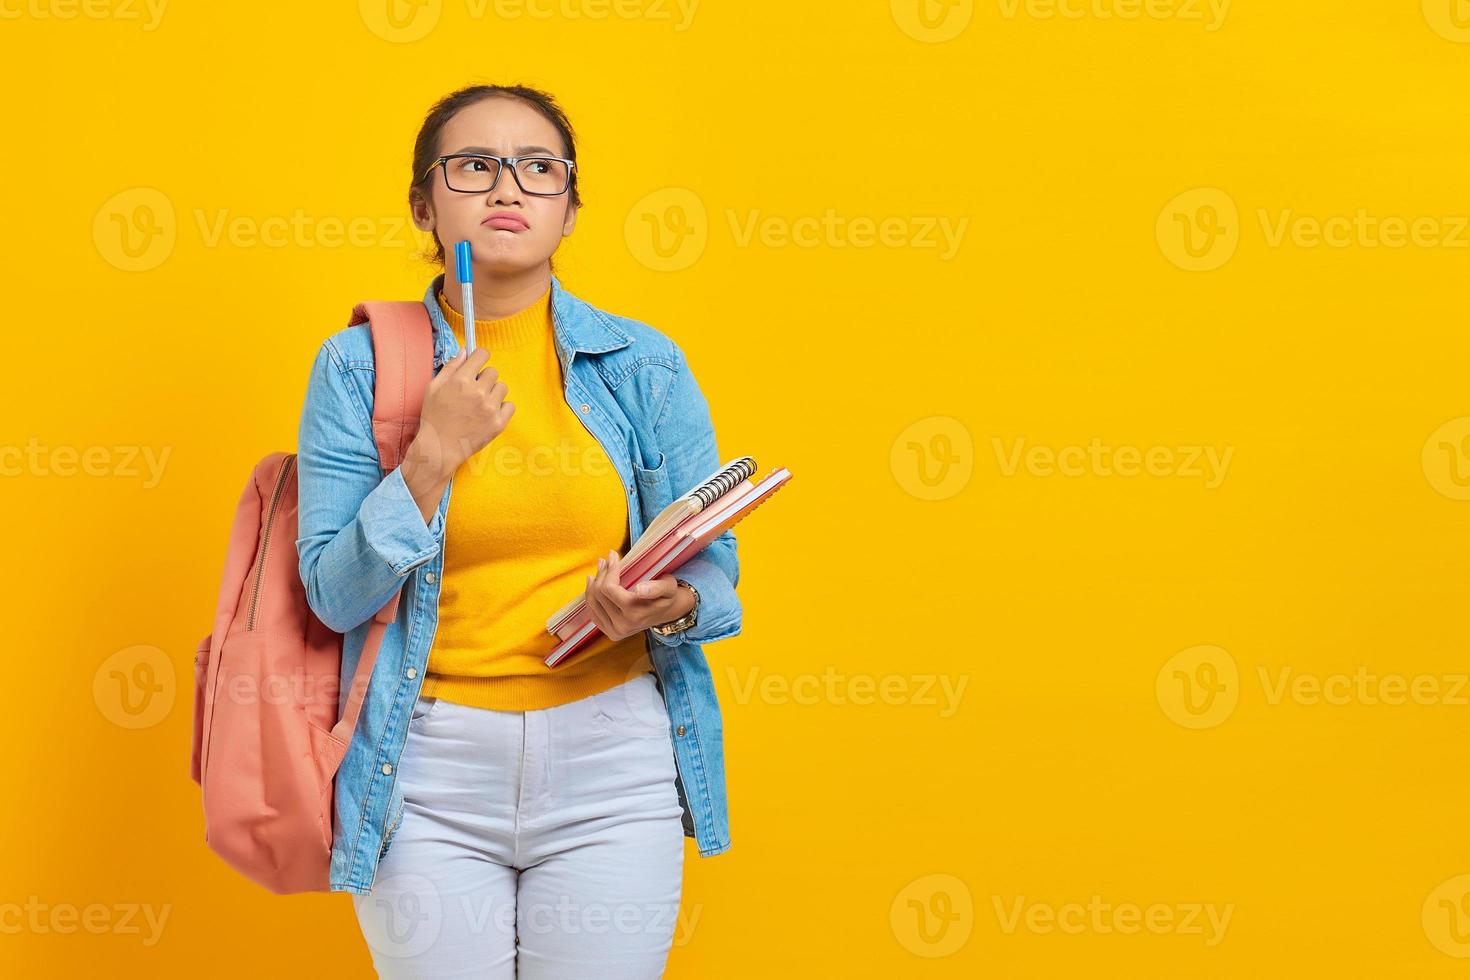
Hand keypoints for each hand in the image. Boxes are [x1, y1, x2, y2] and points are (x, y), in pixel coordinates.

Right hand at [409, 347, 514, 477]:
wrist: (439, 448)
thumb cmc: (434, 417)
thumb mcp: (433, 387)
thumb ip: (450, 367)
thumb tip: (465, 351)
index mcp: (461, 380)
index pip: (482, 354)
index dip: (479, 358)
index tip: (477, 364)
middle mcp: (478, 392)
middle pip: (493, 371)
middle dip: (484, 378)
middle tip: (473, 391)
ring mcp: (490, 408)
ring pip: (502, 388)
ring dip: (493, 393)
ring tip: (480, 404)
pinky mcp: (499, 423)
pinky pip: (510, 405)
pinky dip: (502, 408)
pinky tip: (488, 413)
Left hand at [584, 549, 694, 640]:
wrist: (664, 613)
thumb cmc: (666, 595)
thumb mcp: (668, 587)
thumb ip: (656, 588)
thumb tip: (639, 589)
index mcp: (635, 614)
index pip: (609, 588)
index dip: (609, 570)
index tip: (613, 555)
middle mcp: (622, 626)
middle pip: (599, 593)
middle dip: (601, 573)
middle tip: (606, 560)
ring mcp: (614, 631)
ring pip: (592, 601)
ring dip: (594, 582)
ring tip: (600, 568)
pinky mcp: (609, 632)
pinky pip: (591, 611)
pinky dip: (590, 596)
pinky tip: (593, 583)